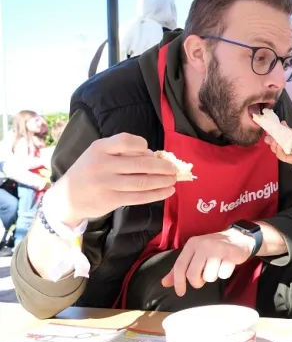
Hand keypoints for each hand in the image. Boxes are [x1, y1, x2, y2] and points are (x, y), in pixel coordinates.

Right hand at [47, 133, 177, 226]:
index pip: (127, 141)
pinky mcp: (111, 200)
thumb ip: (122, 152)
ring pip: (142, 182)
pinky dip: (156, 194)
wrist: (66, 197)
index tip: (151, 153)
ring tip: (174, 180)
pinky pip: (139, 197)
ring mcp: (107, 183)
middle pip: (140, 164)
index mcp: (100, 148)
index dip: (143, 146)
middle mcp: (102, 164)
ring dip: (162, 181)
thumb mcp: (98, 154)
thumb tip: (153, 156)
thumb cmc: (89, 171)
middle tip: (174, 169)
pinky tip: (167, 191)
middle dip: (162, 167)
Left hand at [161, 229, 254, 295]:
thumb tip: (165, 283)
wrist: (239, 237)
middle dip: (197, 282)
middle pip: (193, 275)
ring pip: (209, 277)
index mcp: (192, 244)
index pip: (180, 266)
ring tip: (217, 267)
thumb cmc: (214, 248)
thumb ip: (180, 268)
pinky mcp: (230, 254)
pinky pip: (223, 274)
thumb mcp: (195, 254)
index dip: (178, 282)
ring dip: (213, 276)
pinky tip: (226, 265)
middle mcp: (203, 245)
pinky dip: (224, 273)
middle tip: (203, 279)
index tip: (180, 292)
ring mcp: (217, 249)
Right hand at [264, 122, 291, 173]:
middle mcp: (281, 146)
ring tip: (274, 141)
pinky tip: (279, 146)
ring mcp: (282, 152)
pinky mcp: (285, 158)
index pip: (274, 135)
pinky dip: (278, 150)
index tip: (268, 129)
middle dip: (268, 139)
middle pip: (271, 142)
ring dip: (273, 144)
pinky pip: (279, 154)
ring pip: (274, 148)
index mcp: (283, 139)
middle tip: (268, 136)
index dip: (271, 132)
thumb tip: (282, 122)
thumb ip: (288, 130)